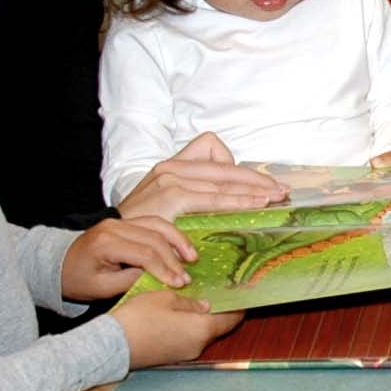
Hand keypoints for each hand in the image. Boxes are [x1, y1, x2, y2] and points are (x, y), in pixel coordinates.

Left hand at [61, 217, 197, 298]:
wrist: (59, 264)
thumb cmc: (77, 280)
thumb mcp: (102, 288)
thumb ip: (131, 280)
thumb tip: (160, 278)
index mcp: (105, 242)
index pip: (144, 253)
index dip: (165, 269)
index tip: (179, 284)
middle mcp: (113, 226)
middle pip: (154, 237)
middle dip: (174, 259)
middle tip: (187, 278)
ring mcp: (120, 220)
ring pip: (158, 225)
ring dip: (178, 241)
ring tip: (192, 258)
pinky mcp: (125, 221)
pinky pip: (153, 223)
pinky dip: (170, 234)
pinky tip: (181, 247)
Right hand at [110, 291, 242, 367]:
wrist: (111, 345)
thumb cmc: (138, 318)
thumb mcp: (165, 297)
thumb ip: (191, 301)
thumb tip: (206, 305)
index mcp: (202, 330)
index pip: (232, 318)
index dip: (238, 304)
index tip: (240, 292)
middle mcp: (198, 346)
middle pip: (219, 326)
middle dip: (221, 309)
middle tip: (219, 291)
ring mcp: (186, 354)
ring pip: (203, 333)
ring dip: (204, 318)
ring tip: (199, 298)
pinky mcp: (173, 357)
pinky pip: (189, 339)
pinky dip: (191, 326)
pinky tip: (182, 312)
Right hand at [116, 133, 288, 221]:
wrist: (109, 241)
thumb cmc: (140, 229)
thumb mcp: (165, 207)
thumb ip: (192, 198)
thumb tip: (228, 202)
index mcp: (171, 166)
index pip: (212, 148)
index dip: (238, 165)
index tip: (259, 182)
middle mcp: (171, 167)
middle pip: (225, 166)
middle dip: (256, 179)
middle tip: (280, 191)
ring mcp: (170, 179)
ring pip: (224, 180)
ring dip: (253, 191)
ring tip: (274, 200)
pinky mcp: (171, 196)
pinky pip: (214, 198)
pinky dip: (238, 202)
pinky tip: (255, 207)